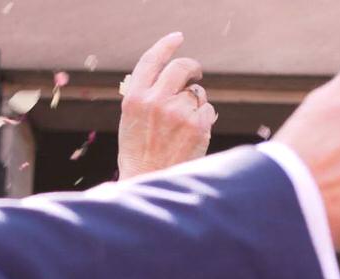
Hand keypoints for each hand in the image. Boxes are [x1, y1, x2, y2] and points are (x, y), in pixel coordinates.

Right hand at [118, 33, 217, 178]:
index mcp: (135, 96)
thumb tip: (169, 78)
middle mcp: (156, 100)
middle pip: (181, 68)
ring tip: (183, 124)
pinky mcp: (198, 126)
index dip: (166, 45)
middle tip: (196, 72)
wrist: (150, 179)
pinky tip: (193, 134)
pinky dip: (205, 118)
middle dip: (192, 67)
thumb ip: (145, 94)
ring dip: (196, 102)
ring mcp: (178, 113)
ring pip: (197, 92)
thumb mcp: (131, 118)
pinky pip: (208, 110)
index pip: (152, 60)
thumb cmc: (139, 151)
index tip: (178, 38)